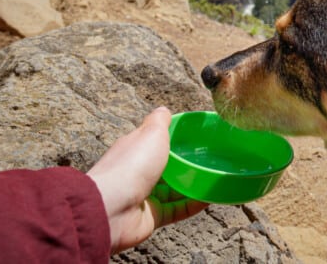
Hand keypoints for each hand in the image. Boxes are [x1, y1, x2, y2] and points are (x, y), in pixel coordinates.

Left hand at [87, 107, 208, 252]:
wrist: (112, 208)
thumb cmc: (131, 165)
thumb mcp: (151, 132)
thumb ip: (159, 120)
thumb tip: (164, 109)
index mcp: (135, 150)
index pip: (154, 143)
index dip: (173, 139)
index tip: (195, 138)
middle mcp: (138, 173)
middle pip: (166, 167)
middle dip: (185, 164)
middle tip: (208, 159)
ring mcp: (144, 196)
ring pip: (174, 190)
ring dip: (193, 185)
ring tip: (213, 179)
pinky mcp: (152, 217)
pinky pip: (177, 210)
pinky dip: (193, 205)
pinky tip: (209, 199)